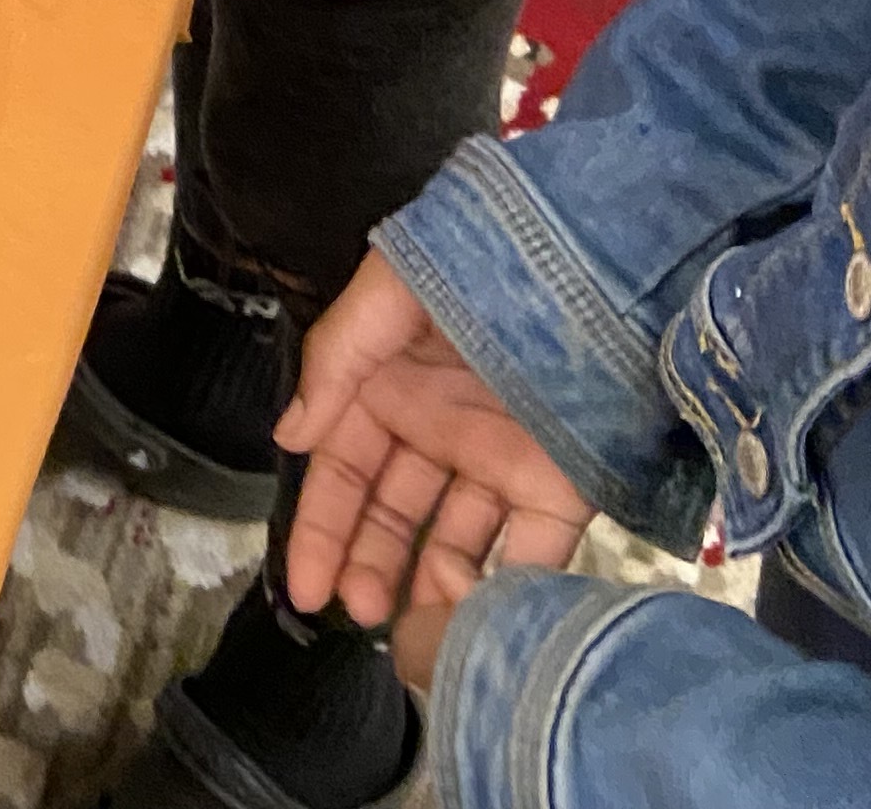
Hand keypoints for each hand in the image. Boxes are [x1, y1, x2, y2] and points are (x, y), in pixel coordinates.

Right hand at [279, 251, 591, 631]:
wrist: (581, 250)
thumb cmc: (472, 258)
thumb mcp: (387, 294)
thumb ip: (335, 362)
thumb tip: (290, 435)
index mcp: (390, 388)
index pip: (344, 471)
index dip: (322, 527)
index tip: (305, 584)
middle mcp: (440, 431)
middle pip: (395, 515)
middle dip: (371, 565)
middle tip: (358, 610)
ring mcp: (501, 459)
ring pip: (458, 540)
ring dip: (430, 584)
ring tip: (412, 621)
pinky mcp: (562, 483)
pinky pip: (534, 547)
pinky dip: (509, 585)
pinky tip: (477, 609)